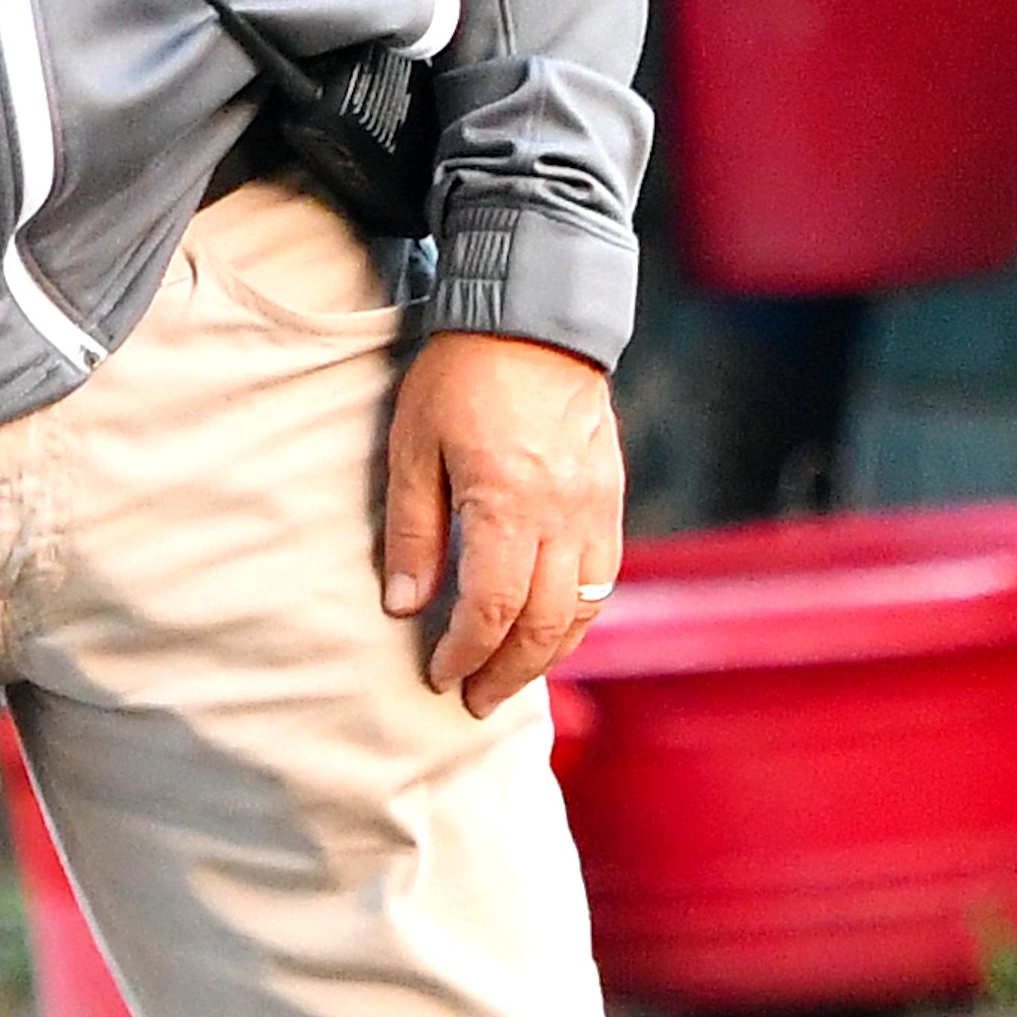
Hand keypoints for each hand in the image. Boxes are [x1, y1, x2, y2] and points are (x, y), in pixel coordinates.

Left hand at [382, 332, 623, 717]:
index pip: (491, 607)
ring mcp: (596, 507)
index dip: (464, 652)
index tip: (439, 675)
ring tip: (507, 678)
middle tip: (473, 699)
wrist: (532, 317)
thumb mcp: (413, 445)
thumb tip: (405, 606)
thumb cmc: (460, 376)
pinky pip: (603, 577)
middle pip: (543, 623)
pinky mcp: (612, 497)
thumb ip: (413, 530)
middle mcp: (563, 514)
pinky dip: (577, 616)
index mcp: (508, 502)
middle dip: (506, 671)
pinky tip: (550, 630)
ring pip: (583, 608)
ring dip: (545, 655)